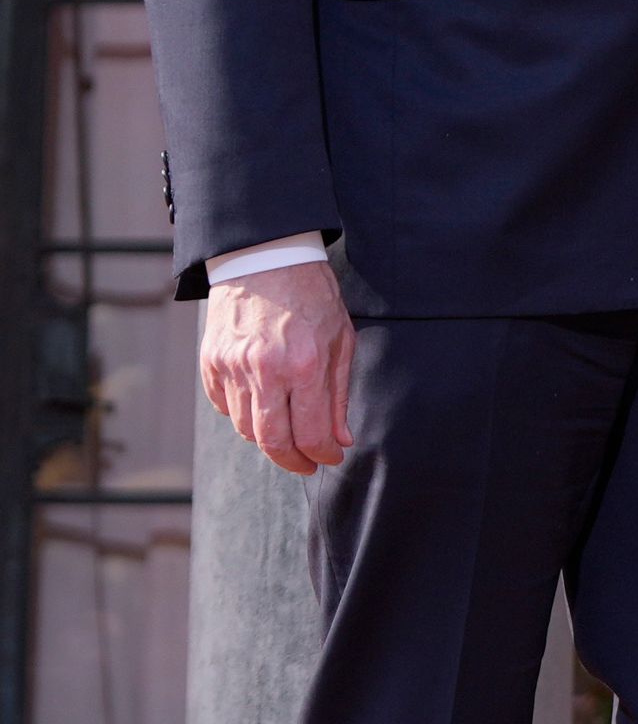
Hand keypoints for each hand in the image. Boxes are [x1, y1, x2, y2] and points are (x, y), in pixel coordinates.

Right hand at [200, 261, 354, 474]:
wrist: (266, 258)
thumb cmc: (312, 297)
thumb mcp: (341, 340)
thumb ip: (339, 394)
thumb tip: (340, 440)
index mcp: (305, 364)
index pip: (310, 432)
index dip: (322, 455)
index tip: (331, 459)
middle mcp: (265, 369)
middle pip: (271, 441)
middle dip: (292, 461)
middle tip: (307, 465)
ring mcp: (232, 367)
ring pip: (245, 429)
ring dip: (268, 441)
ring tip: (288, 436)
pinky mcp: (210, 363)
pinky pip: (224, 407)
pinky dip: (243, 415)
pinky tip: (262, 407)